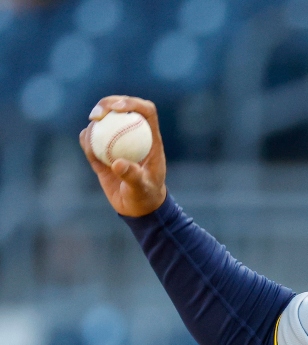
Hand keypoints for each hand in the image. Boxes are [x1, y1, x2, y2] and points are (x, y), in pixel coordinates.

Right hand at [79, 96, 167, 216]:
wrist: (137, 208)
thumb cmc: (146, 197)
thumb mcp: (142, 188)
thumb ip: (132, 176)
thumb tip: (117, 163)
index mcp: (151, 139)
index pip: (146, 111)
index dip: (132, 103)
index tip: (117, 107)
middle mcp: (134, 136)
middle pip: (122, 109)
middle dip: (108, 103)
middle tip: (96, 114)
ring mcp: (118, 143)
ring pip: (105, 122)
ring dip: (95, 121)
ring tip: (91, 130)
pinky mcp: (103, 153)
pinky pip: (92, 140)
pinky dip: (87, 139)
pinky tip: (86, 143)